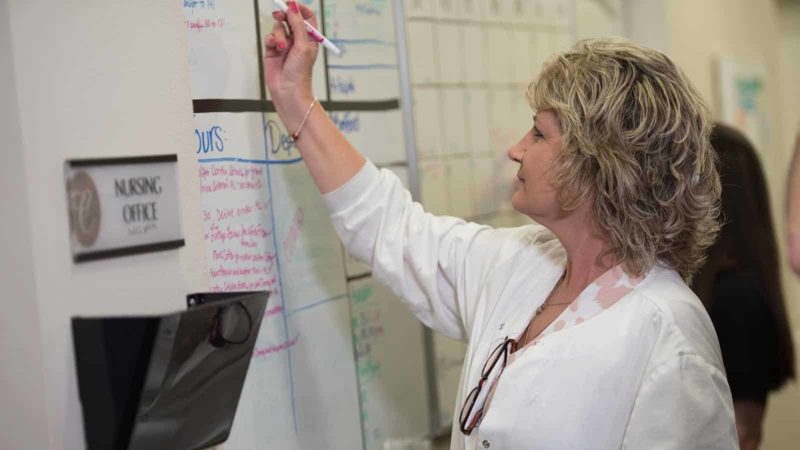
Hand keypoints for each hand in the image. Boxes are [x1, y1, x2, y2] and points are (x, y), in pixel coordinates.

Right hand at [264, 2, 318, 129]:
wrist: (288, 90)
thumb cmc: (300, 71)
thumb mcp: (303, 45)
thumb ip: (298, 24)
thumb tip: (293, 7)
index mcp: (310, 38)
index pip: (307, 17)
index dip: (300, 9)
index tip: (291, 4)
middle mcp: (298, 40)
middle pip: (290, 19)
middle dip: (284, 15)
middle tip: (279, 14)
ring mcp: (285, 45)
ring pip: (279, 28)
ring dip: (279, 35)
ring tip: (281, 47)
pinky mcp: (273, 50)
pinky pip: (270, 37)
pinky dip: (271, 40)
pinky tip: (274, 48)